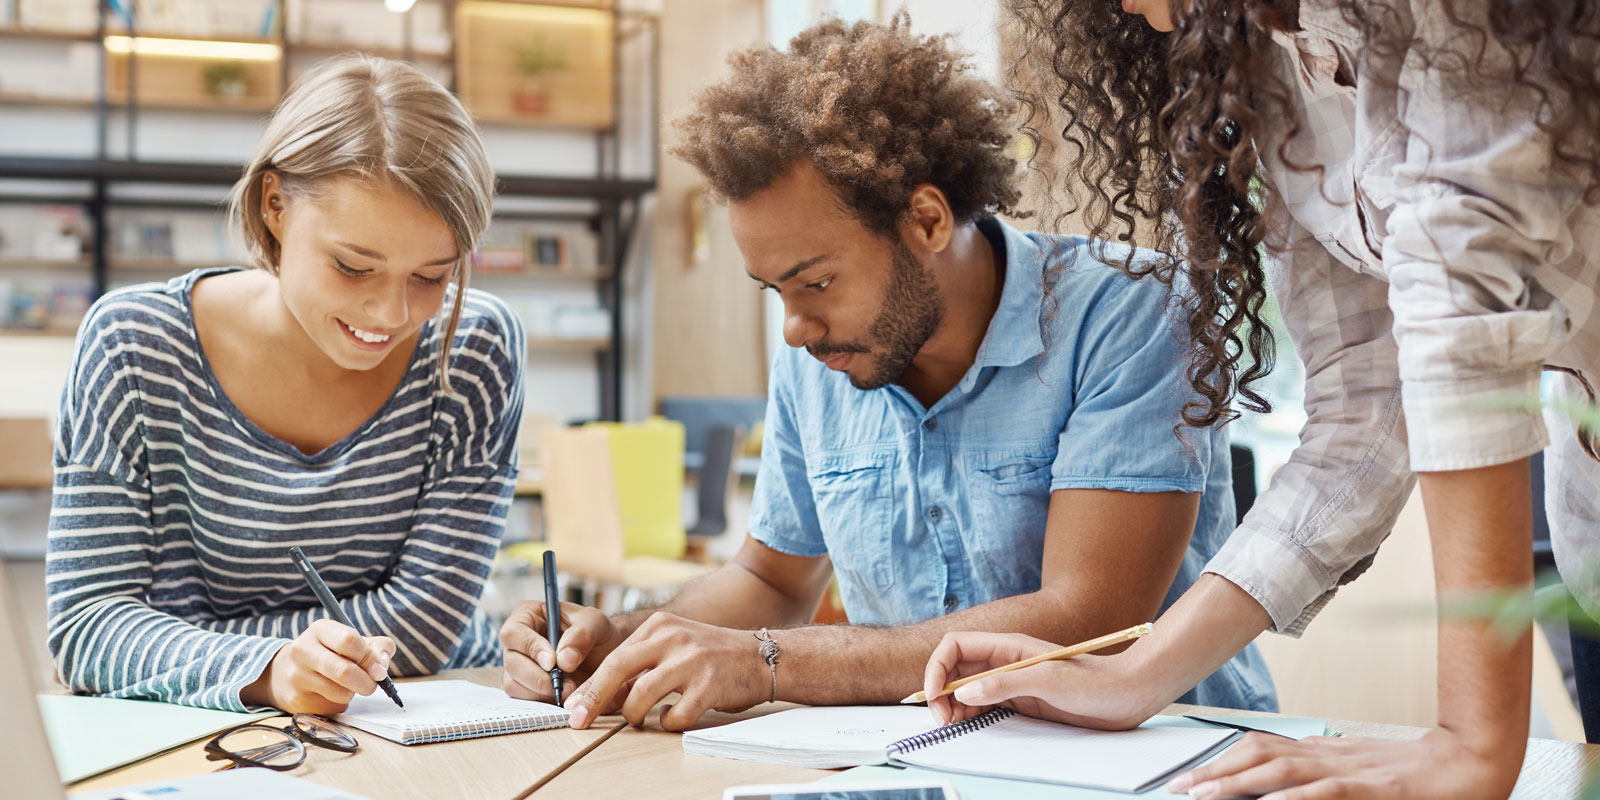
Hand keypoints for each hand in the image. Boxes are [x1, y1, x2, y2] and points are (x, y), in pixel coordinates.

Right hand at [242, 619, 395, 713]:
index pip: (349, 641)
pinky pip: (332, 708)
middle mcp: (303, 650)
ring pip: (341, 693)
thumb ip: (377, 647)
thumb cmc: (330, 654)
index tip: (379, 670)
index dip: (370, 658)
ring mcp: (296, 676)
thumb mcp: (352, 641)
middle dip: (367, 682)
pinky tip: (330, 694)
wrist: (285, 672)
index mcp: (320, 630)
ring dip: (353, 693)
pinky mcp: (296, 700)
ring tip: (346, 685)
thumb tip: (382, 666)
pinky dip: (340, 704)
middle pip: (344, 671)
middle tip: (372, 685)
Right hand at [499, 600, 620, 703]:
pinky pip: (524, 700)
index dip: (530, 648)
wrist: (605, 656)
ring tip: (571, 689)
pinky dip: (544, 702)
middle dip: (539, 677)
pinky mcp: (524, 688)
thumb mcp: (596, 624)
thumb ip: (582, 635)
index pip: (514, 633)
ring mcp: (518, 666)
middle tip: (567, 684)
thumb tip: (564, 660)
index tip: (552, 662)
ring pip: (514, 685)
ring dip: (543, 692)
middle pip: (512, 663)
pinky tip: (565, 696)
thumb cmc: (597, 633)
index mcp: (527, 616)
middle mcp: (517, 642)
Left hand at [563, 612, 767, 730]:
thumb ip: (641, 667)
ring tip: (639, 719)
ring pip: (640, 695)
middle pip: (618, 669)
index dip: (590, 685)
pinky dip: (667, 723)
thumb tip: (602, 697)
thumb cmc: (712, 656)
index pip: (613, 657)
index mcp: (660, 626)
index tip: (573, 706)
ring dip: (632, 714)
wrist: (761, 657)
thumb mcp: (674, 649)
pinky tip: (672, 717)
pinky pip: (673, 716)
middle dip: (593, 698)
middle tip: (578, 720)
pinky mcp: (708, 686)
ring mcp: (691, 661)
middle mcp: (673, 638)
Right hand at [922, 631, 1161, 729]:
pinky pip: (982, 704)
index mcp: (1008, 647)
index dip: (937, 667)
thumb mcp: (1048, 681)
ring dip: (950, 704)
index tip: (932, 695)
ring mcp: (1011, 681)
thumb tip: (963, 693)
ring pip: (965, 688)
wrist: (1126, 696)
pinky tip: (965, 723)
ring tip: (950, 724)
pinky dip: (967, 713)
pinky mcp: (1020, 700)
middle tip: (941, 719)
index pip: (956, 647)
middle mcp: (1005, 661)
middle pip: (955, 668)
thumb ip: (1005, 685)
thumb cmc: (1094, 683)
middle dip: (939, 690)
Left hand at [1163, 727, 1521, 799]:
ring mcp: (1347, 770)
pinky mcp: (1370, 788)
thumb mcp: (1353, 767)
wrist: (1467, 763)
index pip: (1259, 747)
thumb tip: (1274, 780)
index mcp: (1320, 750)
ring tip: (1205, 795)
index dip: (1220, 759)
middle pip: (1259, 755)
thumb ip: (1315, 772)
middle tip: (1179, 788)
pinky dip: (1294, 796)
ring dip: (1239, 783)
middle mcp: (1326, 754)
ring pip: (1281, 771)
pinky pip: (1325, 791)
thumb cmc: (1407, 770)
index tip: (1188, 775)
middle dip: (1215, 772)